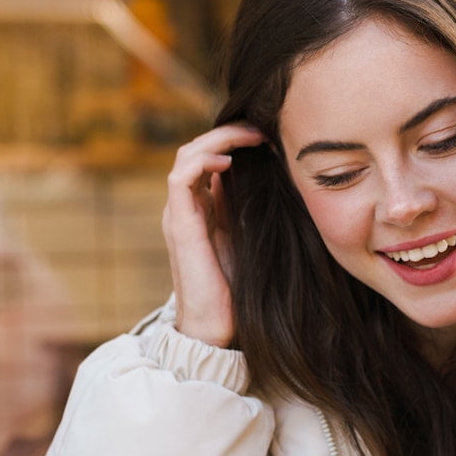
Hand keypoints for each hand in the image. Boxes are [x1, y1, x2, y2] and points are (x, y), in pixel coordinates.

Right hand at [162, 124, 265, 347]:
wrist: (217, 327)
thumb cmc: (238, 290)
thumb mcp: (252, 239)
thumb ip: (253, 212)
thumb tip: (276, 180)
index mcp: (203, 208)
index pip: (211, 158)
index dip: (235, 140)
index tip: (267, 135)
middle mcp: (187, 206)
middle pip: (199, 150)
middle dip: (229, 133)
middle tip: (261, 127)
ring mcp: (180, 214)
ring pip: (188, 156)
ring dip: (218, 139)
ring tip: (249, 135)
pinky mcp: (179, 224)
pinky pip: (181, 177)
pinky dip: (203, 161)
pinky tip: (229, 161)